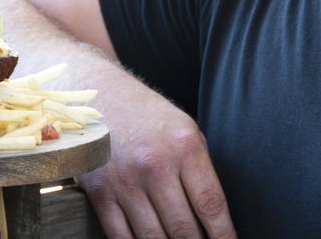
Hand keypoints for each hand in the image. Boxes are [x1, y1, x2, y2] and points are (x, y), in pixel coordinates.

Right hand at [79, 85, 236, 238]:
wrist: (97, 96)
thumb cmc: (147, 115)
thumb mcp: (184, 129)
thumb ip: (200, 168)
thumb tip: (213, 215)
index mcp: (184, 146)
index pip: (211, 205)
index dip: (224, 235)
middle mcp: (155, 165)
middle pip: (183, 229)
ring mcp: (126, 181)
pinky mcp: (100, 192)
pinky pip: (120, 237)